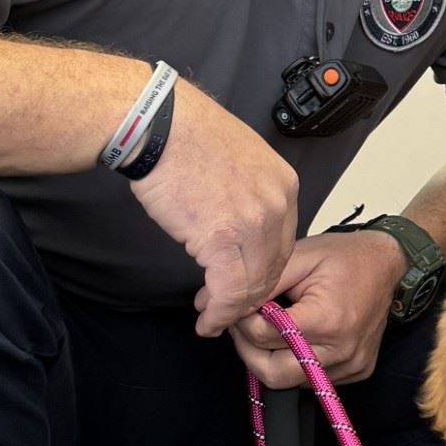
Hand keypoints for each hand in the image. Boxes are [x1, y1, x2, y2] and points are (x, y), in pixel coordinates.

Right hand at [127, 81, 298, 335]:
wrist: (160, 125)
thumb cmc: (187, 139)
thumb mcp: (240, 163)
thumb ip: (250, 198)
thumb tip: (239, 231)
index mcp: (284, 185)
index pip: (284, 244)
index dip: (262, 272)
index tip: (244, 286)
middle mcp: (277, 204)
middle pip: (273, 267)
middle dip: (250, 295)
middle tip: (228, 310)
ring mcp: (253, 222)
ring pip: (253, 283)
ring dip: (234, 309)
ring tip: (214, 319)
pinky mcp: (222, 238)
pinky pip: (229, 290)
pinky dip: (219, 312)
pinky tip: (207, 320)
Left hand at [231, 230, 405, 387]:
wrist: (387, 263)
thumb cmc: (344, 257)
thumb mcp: (299, 257)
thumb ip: (261, 285)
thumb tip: (221, 306)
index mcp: (326, 319)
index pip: (263, 337)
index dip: (241, 322)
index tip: (239, 309)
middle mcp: (342, 349)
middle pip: (273, 373)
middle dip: (248, 351)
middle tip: (244, 327)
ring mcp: (352, 365)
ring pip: (290, 382)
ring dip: (271, 359)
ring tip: (269, 330)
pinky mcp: (357, 371)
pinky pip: (313, 380)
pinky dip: (296, 364)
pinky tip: (295, 340)